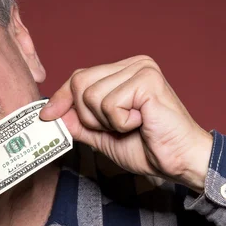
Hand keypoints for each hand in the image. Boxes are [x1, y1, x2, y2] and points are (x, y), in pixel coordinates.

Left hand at [40, 56, 212, 191]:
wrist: (178, 162)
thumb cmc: (146, 147)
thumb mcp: (100, 135)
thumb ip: (77, 122)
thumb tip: (49, 113)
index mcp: (122, 72)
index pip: (78, 77)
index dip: (60, 98)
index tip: (46, 116)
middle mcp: (132, 64)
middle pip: (79, 83)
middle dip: (88, 116)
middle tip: (115, 127)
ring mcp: (141, 69)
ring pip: (91, 96)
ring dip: (105, 121)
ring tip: (131, 125)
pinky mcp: (148, 80)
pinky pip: (110, 104)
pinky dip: (120, 122)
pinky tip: (141, 123)